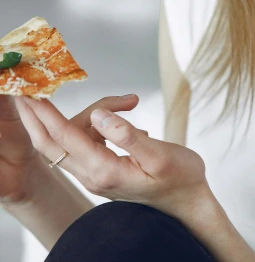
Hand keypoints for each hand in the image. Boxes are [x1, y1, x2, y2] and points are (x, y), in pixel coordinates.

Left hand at [16, 96, 211, 222]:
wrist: (188, 202)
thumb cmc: (181, 178)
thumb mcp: (160, 155)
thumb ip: (128, 135)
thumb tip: (100, 114)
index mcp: (105, 171)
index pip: (67, 138)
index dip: (47, 114)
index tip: (33, 94)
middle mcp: (94, 176)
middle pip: (53, 144)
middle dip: (37, 118)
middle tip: (24, 93)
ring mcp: (96, 176)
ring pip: (73, 141)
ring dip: (85, 115)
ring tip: (126, 101)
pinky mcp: (103, 172)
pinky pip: (86, 144)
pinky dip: (95, 126)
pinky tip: (122, 119)